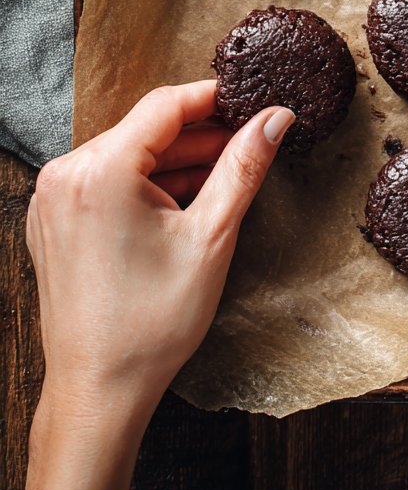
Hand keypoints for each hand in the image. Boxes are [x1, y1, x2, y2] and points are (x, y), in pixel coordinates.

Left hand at [14, 81, 293, 489]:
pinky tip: (181, 203)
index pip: (166, 105)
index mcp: (101, 171)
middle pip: (145, 129)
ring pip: (127, 154)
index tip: (249, 100)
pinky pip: (105, 180)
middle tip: (247, 141)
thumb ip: (243, 168)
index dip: (213, 98)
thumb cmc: (151, 324)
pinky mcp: (51, 220)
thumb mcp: (211, 237)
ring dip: (174, 161)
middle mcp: (66, 174)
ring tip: (222, 176)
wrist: (98, 390)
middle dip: (198, 135)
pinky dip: (143, 184)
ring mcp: (52, 198)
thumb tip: (275, 119)